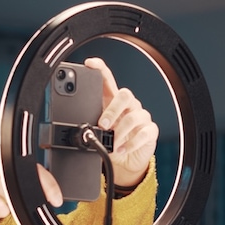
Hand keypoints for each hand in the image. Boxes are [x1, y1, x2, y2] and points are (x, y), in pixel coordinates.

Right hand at [0, 151, 62, 224]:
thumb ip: (16, 179)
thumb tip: (43, 192)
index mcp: (3, 156)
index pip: (32, 167)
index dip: (48, 184)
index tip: (56, 199)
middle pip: (24, 179)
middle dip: (36, 195)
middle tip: (40, 207)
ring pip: (11, 192)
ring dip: (14, 205)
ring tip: (7, 207)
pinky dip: (1, 209)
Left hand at [85, 57, 157, 188]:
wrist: (126, 161)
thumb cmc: (111, 141)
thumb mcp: (98, 131)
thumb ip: (90, 123)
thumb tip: (75, 125)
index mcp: (113, 100)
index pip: (108, 79)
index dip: (100, 68)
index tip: (90, 64)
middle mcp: (129, 105)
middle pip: (125, 95)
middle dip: (112, 110)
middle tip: (103, 124)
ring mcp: (141, 117)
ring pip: (133, 117)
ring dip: (120, 132)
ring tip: (112, 143)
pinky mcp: (150, 131)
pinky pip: (143, 133)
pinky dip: (130, 144)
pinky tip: (121, 149)